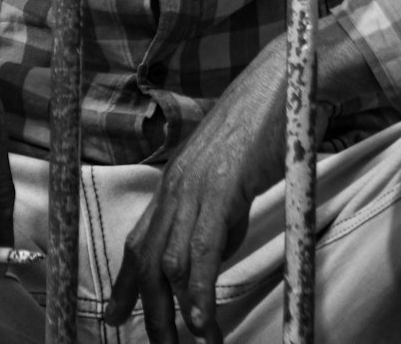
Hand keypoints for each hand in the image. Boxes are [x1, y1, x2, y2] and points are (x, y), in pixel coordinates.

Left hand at [105, 37, 292, 343]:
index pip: (140, 239)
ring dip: (176, 314)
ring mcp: (195, 184)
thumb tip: (212, 254)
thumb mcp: (235, 177)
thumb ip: (218, 213)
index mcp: (176, 179)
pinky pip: (202, 250)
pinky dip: (199, 290)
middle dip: (149, 311)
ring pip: (170, 262)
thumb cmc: (267, 124)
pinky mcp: (221, 186)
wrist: (285, 81)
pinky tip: (201, 322)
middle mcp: (176, 183)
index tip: (116, 316)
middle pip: (148, 259)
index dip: (126, 282)